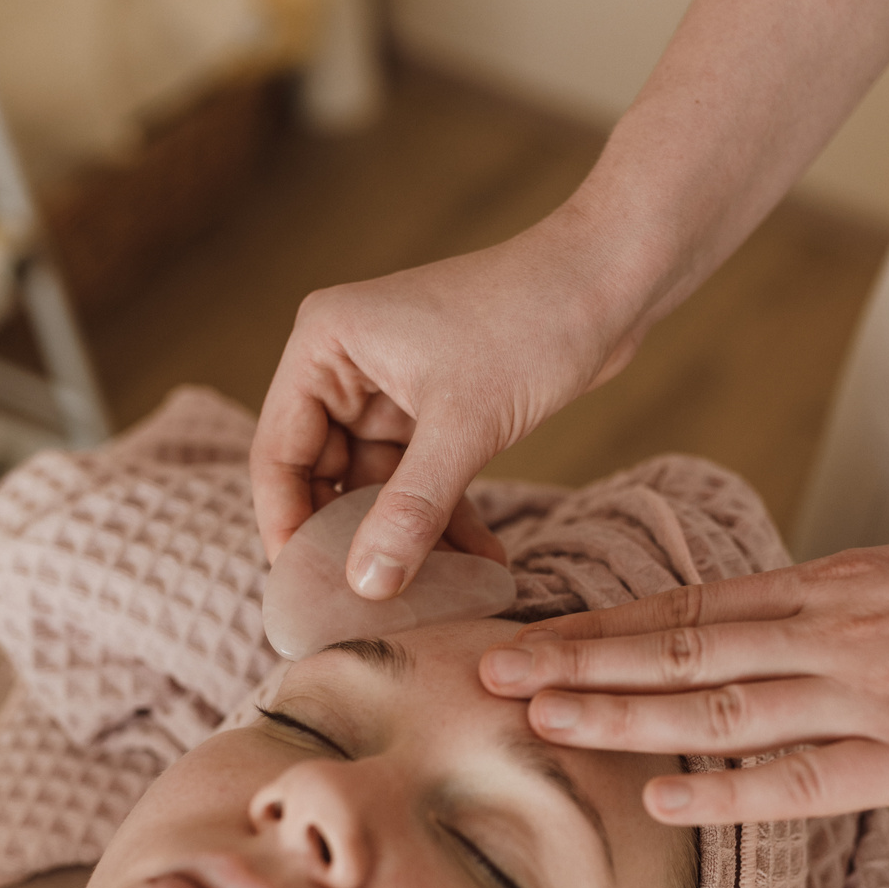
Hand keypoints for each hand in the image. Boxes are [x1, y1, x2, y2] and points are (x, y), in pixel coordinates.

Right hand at [249, 206, 645, 591]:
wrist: (610, 280)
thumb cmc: (531, 322)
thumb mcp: (465, 425)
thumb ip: (411, 509)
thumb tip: (366, 585)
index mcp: (324, 345)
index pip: (278, 453)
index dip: (285, 526)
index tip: (306, 592)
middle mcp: (345, 364)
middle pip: (323, 476)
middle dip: (351, 542)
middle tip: (370, 607)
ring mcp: (391, 388)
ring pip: (378, 486)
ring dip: (407, 538)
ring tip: (439, 594)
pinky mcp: (437, 407)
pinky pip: (422, 479)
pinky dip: (445, 519)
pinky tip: (481, 564)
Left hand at [478, 527, 888, 822]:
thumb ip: (818, 615)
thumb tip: (745, 641)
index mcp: (826, 589)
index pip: (687, 609)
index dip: (599, 627)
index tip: (526, 634)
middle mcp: (830, 633)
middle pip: (679, 649)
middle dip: (578, 662)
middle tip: (490, 673)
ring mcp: (869, 694)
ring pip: (722, 706)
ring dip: (625, 715)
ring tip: (542, 724)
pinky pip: (805, 775)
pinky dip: (728, 790)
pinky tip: (661, 796)